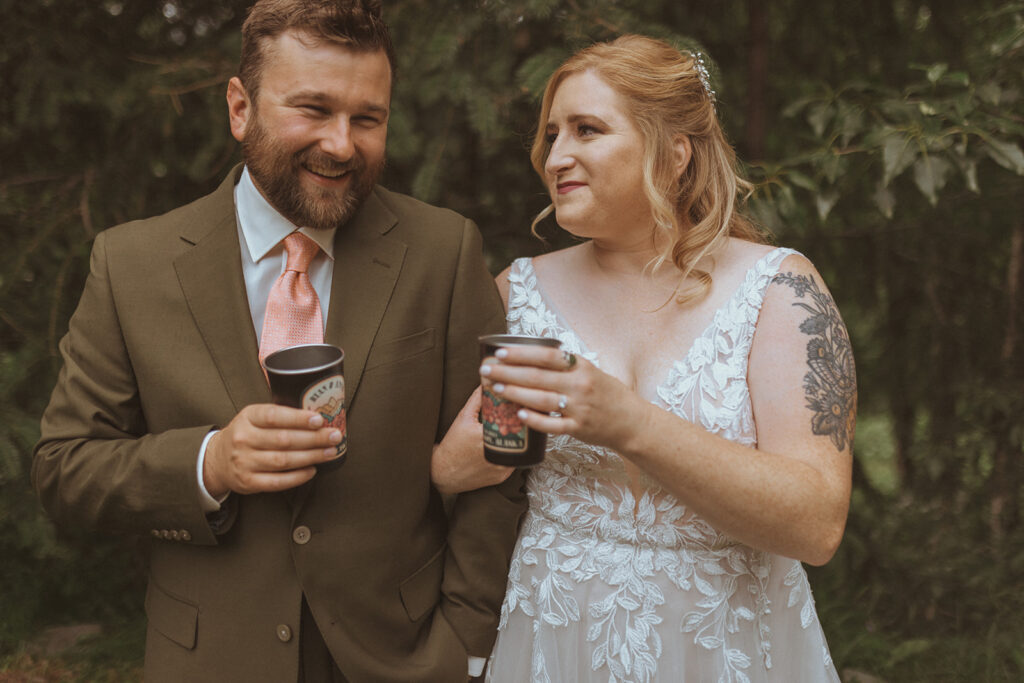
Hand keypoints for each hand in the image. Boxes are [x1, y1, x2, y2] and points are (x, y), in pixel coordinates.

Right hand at [203, 403, 344, 496]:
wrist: (216, 460)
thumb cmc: (246, 434)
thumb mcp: (254, 416)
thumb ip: (279, 414)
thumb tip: (317, 414)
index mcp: (247, 417)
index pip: (274, 415)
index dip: (298, 418)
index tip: (319, 419)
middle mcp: (243, 438)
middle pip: (283, 439)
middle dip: (314, 438)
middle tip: (334, 436)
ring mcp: (244, 462)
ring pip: (283, 460)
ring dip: (311, 456)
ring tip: (329, 452)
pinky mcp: (248, 482)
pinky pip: (277, 481)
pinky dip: (298, 477)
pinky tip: (312, 470)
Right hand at [431, 387, 513, 494]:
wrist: (444, 473)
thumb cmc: (452, 445)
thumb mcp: (463, 419)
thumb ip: (477, 400)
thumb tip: (488, 382)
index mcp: (486, 438)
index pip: (512, 420)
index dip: (519, 412)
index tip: (522, 404)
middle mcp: (496, 455)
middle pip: (520, 436)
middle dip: (523, 425)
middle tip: (525, 414)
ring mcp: (501, 468)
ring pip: (521, 450)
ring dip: (522, 440)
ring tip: (522, 428)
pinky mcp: (503, 476)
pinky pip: (515, 461)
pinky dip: (515, 452)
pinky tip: (512, 444)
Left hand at [479, 345, 647, 452]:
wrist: (632, 421)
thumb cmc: (608, 394)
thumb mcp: (591, 370)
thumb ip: (566, 363)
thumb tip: (538, 345)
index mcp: (582, 367)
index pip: (547, 356)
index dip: (522, 353)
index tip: (500, 352)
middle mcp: (580, 386)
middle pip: (538, 377)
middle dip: (508, 373)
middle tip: (485, 370)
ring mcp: (579, 408)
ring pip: (541, 400)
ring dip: (515, 394)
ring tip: (494, 388)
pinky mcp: (579, 429)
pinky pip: (553, 425)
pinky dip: (535, 420)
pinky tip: (519, 414)